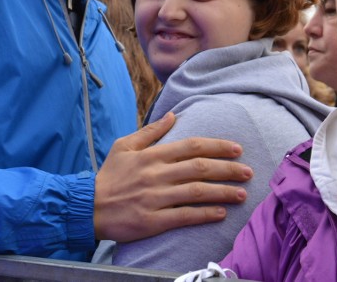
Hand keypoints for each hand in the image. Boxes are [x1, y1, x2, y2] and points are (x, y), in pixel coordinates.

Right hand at [94, 112, 252, 241]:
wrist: (88, 207)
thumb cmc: (109, 176)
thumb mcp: (124, 146)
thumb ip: (150, 132)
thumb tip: (173, 116)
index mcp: (151, 155)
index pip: (191, 146)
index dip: (217, 146)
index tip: (237, 149)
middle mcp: (156, 174)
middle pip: (199, 168)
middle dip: (228, 169)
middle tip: (248, 171)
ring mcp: (155, 198)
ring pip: (197, 192)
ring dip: (222, 192)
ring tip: (241, 194)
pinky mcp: (153, 220)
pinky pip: (185, 216)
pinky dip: (205, 214)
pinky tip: (221, 213)